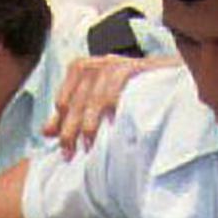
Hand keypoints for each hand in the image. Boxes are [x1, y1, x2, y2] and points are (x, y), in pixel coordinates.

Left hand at [43, 54, 172, 157]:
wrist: (170, 73)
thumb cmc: (133, 90)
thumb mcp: (98, 100)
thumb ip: (74, 113)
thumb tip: (47, 132)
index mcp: (82, 69)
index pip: (63, 100)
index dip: (61, 125)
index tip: (62, 147)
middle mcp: (96, 64)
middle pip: (76, 101)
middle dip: (70, 130)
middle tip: (69, 153)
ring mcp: (116, 65)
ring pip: (93, 98)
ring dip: (89, 124)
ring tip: (88, 144)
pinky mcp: (134, 67)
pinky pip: (116, 88)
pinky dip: (111, 106)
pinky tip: (112, 123)